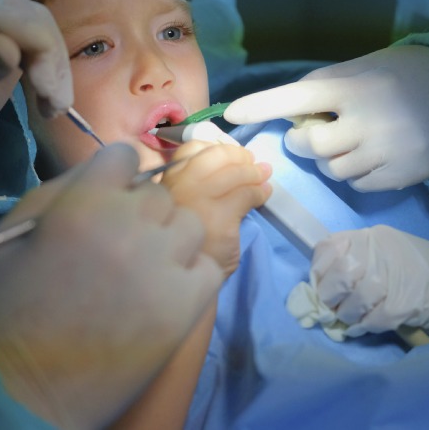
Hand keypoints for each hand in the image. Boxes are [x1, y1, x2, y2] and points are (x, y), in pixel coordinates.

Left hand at [0, 0, 72, 155]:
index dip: (35, 44)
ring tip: (54, 108)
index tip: (43, 89)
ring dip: (57, 70)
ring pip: (44, 28)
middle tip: (54, 105)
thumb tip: (10, 48)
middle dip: (51, 61)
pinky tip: (52, 101)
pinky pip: (44, 40)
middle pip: (32, 17)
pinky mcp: (11, 31)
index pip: (8, 11)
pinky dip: (54, 71)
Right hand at [0, 144, 222, 428]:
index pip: (124, 157)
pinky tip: (161, 293)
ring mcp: (163, 265)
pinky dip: (190, 275)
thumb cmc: (5, 312)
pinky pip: (209, 266)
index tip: (107, 201)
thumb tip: (99, 170)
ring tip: (141, 271)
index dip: (114, 177)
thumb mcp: (10, 235)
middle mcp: (129, 225)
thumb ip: (55, 191)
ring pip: (189, 225)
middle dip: (139, 213)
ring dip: (169, 241)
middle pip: (158, 194)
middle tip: (117, 247)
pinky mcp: (186, 305)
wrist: (24, 392)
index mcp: (83, 202)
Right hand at [160, 141, 270, 277]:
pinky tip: (264, 195)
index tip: (232, 155)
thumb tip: (236, 157)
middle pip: (214, 156)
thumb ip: (196, 183)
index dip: (217, 147)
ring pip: (233, 173)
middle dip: (238, 156)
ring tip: (264, 177)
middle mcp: (175, 188)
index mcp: (164, 183)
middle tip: (252, 163)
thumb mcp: (181, 205)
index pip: (191, 148)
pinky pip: (245, 194)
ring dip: (254, 173)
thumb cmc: (185, 242)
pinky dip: (260, 192)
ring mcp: (195, 203)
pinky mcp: (217, 219)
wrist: (185, 281)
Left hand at [224, 45, 428, 190]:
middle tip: (314, 131)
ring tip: (350, 141)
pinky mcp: (400, 175)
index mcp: (353, 88)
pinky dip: (353, 173)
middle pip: (310, 146)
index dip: (263, 105)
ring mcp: (385, 150)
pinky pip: (356, 184)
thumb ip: (324, 88)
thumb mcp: (361, 69)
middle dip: (303, 142)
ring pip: (331, 170)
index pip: (298, 97)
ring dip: (330, 159)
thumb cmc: (397, 78)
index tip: (232, 113)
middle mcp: (367, 120)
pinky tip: (370, 155)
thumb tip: (285, 112)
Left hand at [309, 225, 428, 339]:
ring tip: (348, 319)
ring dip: (347, 314)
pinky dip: (364, 326)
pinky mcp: (407, 302)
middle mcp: (382, 251)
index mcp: (372, 237)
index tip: (318, 285)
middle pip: (341, 274)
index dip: (318, 270)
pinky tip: (362, 328)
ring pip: (356, 299)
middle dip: (329, 296)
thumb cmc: (414, 272)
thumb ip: (352, 262)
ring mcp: (396, 275)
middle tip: (331, 307)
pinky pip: (374, 318)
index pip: (330, 247)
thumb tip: (318, 285)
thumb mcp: (382, 255)